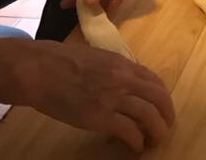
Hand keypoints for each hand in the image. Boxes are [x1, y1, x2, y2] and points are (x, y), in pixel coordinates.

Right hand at [19, 40, 174, 152]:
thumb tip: (123, 84)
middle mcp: (123, 78)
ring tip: (155, 140)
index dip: (162, 96)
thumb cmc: (60, 62)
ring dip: (157, 130)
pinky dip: (137, 141)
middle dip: (166, 114)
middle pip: (159, 97)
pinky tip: (135, 147)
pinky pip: (130, 131)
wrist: (39, 69)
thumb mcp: (96, 58)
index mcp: (121, 63)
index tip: (161, 107)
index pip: (154, 80)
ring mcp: (113, 97)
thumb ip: (113, 70)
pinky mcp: (100, 116)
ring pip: (150, 115)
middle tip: (165, 126)